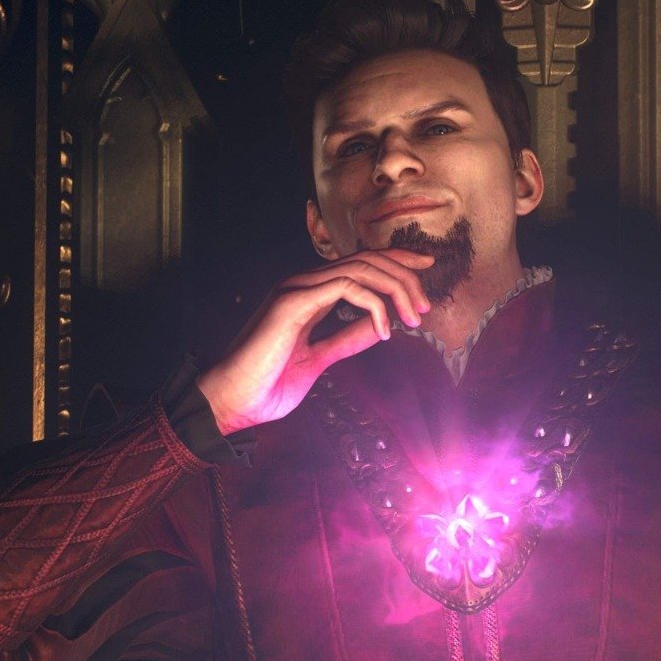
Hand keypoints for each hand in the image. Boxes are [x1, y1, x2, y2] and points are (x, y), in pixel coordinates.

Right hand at [195, 248, 434, 435]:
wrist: (233, 401)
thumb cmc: (268, 385)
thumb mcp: (320, 359)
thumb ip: (347, 339)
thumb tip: (382, 326)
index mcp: (309, 295)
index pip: (359, 264)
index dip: (395, 261)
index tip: (426, 269)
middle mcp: (303, 284)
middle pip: (367, 259)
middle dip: (405, 276)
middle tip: (427, 306)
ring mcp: (296, 289)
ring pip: (361, 268)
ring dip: (396, 290)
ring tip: (414, 318)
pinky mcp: (293, 302)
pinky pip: (347, 287)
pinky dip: (375, 307)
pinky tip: (385, 331)